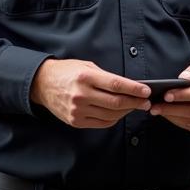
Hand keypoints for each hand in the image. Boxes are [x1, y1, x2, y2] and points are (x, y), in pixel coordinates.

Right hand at [30, 59, 150, 128]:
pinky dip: (114, 118)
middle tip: (146, 102)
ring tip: (135, 106)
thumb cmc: (67, 72)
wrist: (42, 84)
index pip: (116, 84)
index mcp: (85, 77)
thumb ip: (105, 76)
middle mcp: (81, 94)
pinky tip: (120, 113)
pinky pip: (102, 123)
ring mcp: (78, 110)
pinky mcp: (76, 121)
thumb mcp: (86, 66)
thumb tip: (129, 86)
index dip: (134, 89)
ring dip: (126, 111)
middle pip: (116, 102)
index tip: (146, 91)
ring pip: (111, 114)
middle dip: (135, 102)